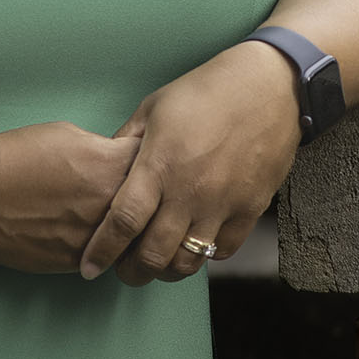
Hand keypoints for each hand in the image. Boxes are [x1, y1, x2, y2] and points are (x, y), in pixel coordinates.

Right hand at [0, 121, 139, 273]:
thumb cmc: (17, 156)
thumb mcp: (69, 135)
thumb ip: (105, 149)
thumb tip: (120, 161)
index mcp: (112, 166)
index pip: (156, 164)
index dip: (154, 162)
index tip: (151, 161)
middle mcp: (111, 204)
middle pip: (153, 205)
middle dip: (150, 199)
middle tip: (142, 194)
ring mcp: (96, 237)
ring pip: (132, 238)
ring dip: (130, 228)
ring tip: (115, 216)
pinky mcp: (78, 261)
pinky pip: (105, 255)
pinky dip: (104, 245)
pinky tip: (89, 232)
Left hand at [77, 41, 301, 285]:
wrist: (270, 86)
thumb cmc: (207, 90)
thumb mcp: (154, 107)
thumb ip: (125, 142)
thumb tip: (104, 167)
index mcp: (159, 165)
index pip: (122, 223)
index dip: (101, 252)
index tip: (88, 267)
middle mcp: (189, 192)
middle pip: (153, 255)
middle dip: (132, 272)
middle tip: (124, 270)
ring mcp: (222, 204)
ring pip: (188, 261)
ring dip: (166, 270)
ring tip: (157, 263)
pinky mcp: (250, 209)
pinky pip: (222, 250)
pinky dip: (204, 255)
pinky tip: (195, 243)